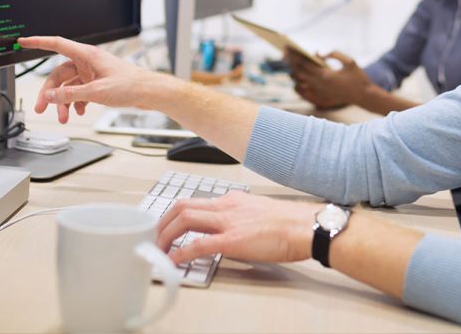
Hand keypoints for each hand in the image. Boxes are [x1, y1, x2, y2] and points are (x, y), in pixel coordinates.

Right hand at [18, 35, 172, 123]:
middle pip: (59, 74)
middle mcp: (88, 62)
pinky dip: (77, 102)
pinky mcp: (98, 83)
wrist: (149, 93)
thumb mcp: (96, 92)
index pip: (57, 44)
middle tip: (41, 109)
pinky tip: (80, 111)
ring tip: (64, 118)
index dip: (38, 42)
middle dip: (50, 93)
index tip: (23, 41)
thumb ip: (71, 94)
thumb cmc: (130, 85)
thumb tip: (50, 96)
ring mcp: (93, 73)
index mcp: (87, 56)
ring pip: (69, 86)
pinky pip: (80, 92)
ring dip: (64, 102)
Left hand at [156, 192, 317, 263]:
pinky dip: (181, 252)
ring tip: (159, 249)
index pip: (196, 201)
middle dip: (163, 222)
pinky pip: (197, 244)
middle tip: (155, 237)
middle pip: (182, 206)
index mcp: (233, 200)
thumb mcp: (259, 212)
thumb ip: (240, 217)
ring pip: (184, 219)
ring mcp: (228, 222)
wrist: (305, 226)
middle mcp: (226, 206)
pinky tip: (173, 261)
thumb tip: (230, 230)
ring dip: (166, 234)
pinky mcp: (232, 240)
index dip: (176, 214)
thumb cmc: (290, 223)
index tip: (168, 226)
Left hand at [285, 50, 372, 108]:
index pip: (305, 64)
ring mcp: (320, 91)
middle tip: (284, 52)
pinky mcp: (322, 94)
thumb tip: (320, 53)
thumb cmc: (358, 77)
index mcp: (326, 75)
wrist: (363, 96)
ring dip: (294, 70)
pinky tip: (297, 73)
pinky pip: (306, 86)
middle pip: (300, 72)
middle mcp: (320, 84)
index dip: (295, 55)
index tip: (288, 48)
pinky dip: (300, 79)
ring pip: (301, 80)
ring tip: (289, 60)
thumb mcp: (350, 61)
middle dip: (291, 61)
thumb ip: (334, 54)